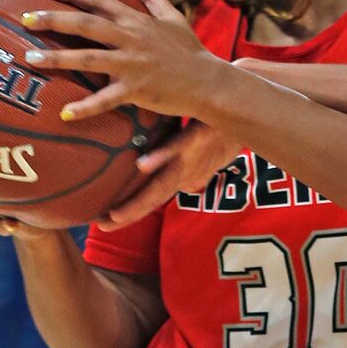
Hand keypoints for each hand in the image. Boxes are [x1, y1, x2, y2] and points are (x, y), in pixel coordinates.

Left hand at [20, 0, 222, 121]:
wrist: (209, 82)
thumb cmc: (191, 52)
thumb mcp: (174, 18)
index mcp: (135, 21)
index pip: (98, 1)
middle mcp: (130, 38)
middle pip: (85, 24)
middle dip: (53, 19)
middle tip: (25, 19)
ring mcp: (131, 63)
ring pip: (87, 57)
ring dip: (56, 57)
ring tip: (30, 57)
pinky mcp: (136, 89)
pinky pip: (106, 99)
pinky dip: (85, 107)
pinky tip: (65, 112)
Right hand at [96, 120, 242, 231]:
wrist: (243, 121)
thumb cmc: (215, 137)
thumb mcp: (192, 153)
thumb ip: (174, 165)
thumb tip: (155, 172)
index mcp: (178, 175)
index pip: (149, 199)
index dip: (129, 213)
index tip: (103, 225)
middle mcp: (181, 171)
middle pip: (151, 197)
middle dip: (128, 213)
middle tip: (103, 226)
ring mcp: (188, 157)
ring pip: (161, 183)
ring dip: (140, 200)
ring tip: (117, 214)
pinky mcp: (195, 137)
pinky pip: (176, 146)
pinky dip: (160, 157)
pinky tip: (142, 165)